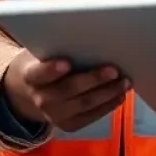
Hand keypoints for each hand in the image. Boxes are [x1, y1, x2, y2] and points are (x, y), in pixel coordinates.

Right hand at [3, 50, 128, 132]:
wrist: (31, 91)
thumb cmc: (44, 61)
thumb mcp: (42, 51)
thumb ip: (58, 46)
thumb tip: (89, 31)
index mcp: (31, 76)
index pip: (39, 73)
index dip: (51, 69)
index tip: (67, 62)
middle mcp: (41, 98)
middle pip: (68, 90)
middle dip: (93, 80)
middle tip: (114, 70)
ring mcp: (55, 115)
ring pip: (84, 104)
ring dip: (107, 93)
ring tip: (125, 82)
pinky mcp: (69, 125)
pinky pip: (90, 117)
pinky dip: (107, 106)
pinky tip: (119, 95)